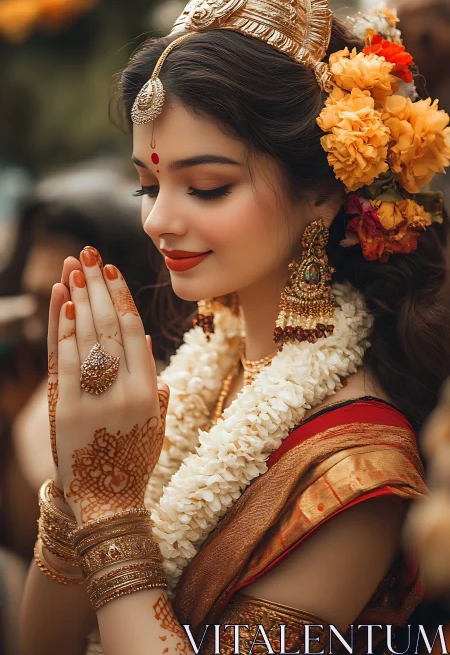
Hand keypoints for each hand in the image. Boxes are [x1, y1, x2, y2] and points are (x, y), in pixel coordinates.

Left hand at [53, 246, 168, 524]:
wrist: (105, 502)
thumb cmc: (133, 461)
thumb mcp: (155, 424)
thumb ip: (155, 384)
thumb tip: (142, 340)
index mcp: (150, 391)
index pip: (133, 331)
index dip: (121, 297)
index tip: (112, 271)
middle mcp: (126, 390)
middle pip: (109, 325)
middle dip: (98, 285)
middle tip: (90, 255)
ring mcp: (96, 399)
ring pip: (88, 336)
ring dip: (80, 297)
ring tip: (74, 267)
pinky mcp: (67, 409)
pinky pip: (66, 361)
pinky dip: (65, 330)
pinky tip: (64, 303)